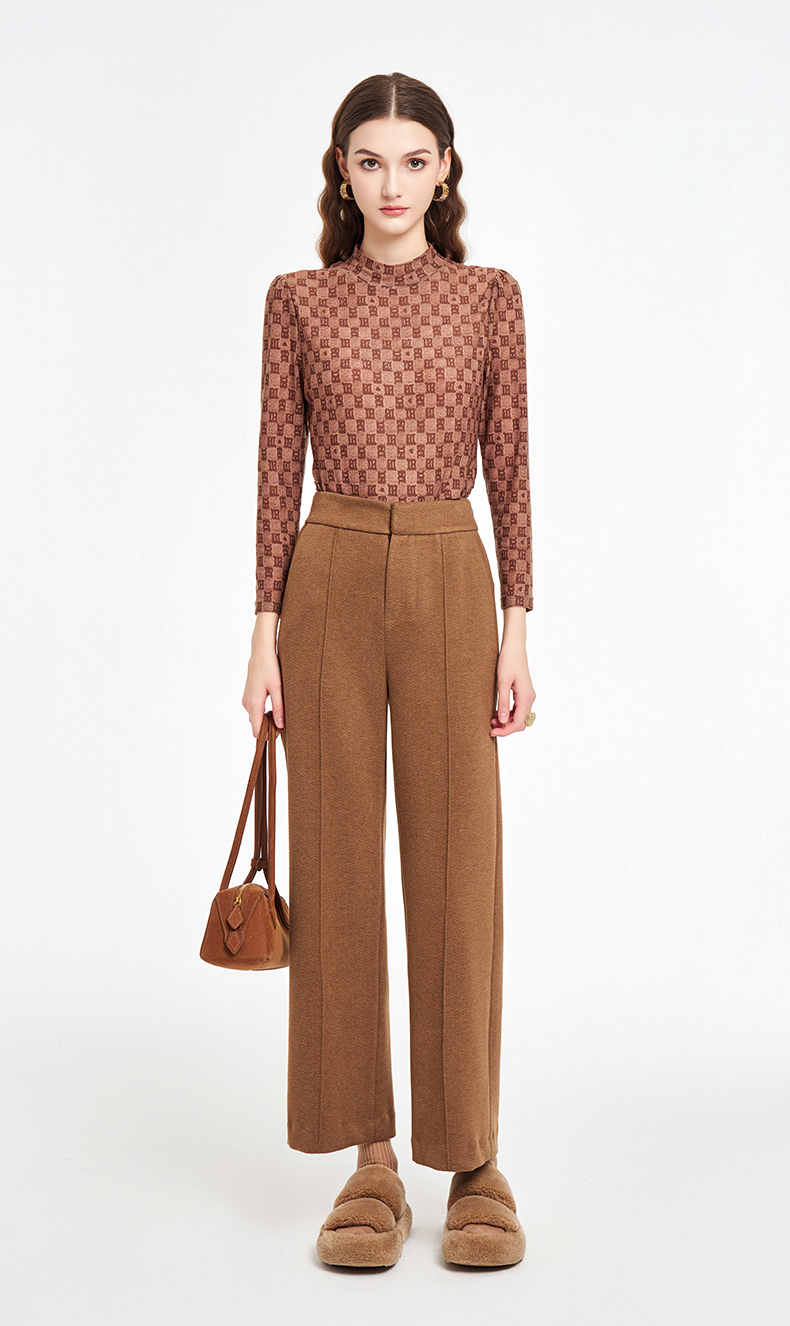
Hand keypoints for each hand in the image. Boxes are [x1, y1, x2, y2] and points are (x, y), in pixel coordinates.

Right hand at [242, 612, 284, 738]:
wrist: (261, 651)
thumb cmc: (270, 667)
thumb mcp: (278, 688)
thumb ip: (279, 707)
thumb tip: (280, 725)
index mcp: (254, 703)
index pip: (256, 731)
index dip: (267, 735)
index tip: (279, 732)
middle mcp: (247, 704)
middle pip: (256, 725)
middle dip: (268, 727)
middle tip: (284, 722)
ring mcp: (246, 699)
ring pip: (255, 717)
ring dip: (266, 719)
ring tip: (280, 712)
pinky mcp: (248, 695)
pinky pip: (254, 710)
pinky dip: (263, 712)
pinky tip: (274, 704)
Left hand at [490, 633, 535, 737]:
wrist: (514, 647)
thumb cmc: (508, 661)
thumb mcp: (502, 683)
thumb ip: (503, 703)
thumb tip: (503, 722)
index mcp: (526, 697)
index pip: (518, 722)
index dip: (505, 731)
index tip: (492, 732)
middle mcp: (530, 698)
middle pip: (521, 722)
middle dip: (506, 727)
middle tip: (490, 725)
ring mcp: (528, 695)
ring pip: (520, 716)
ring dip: (507, 721)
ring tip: (492, 718)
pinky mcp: (524, 693)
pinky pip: (519, 709)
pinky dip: (509, 713)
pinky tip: (498, 711)